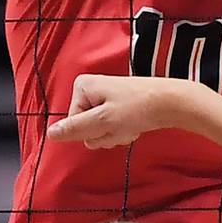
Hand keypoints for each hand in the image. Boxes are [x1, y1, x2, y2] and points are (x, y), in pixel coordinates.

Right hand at [48, 74, 192, 148]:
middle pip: (86, 128)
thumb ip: (76, 129)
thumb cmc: (137, 108)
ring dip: (115, 135)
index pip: (73, 124)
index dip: (92, 130)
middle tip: (121, 125)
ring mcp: (104, 99)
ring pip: (100, 132)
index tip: (110, 122)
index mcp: (82, 87)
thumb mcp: (103, 121)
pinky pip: (112, 128)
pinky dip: (123, 131)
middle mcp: (91, 90)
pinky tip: (136, 125)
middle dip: (104, 134)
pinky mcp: (117, 107)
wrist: (171, 103)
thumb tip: (50, 134)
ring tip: (130, 124)